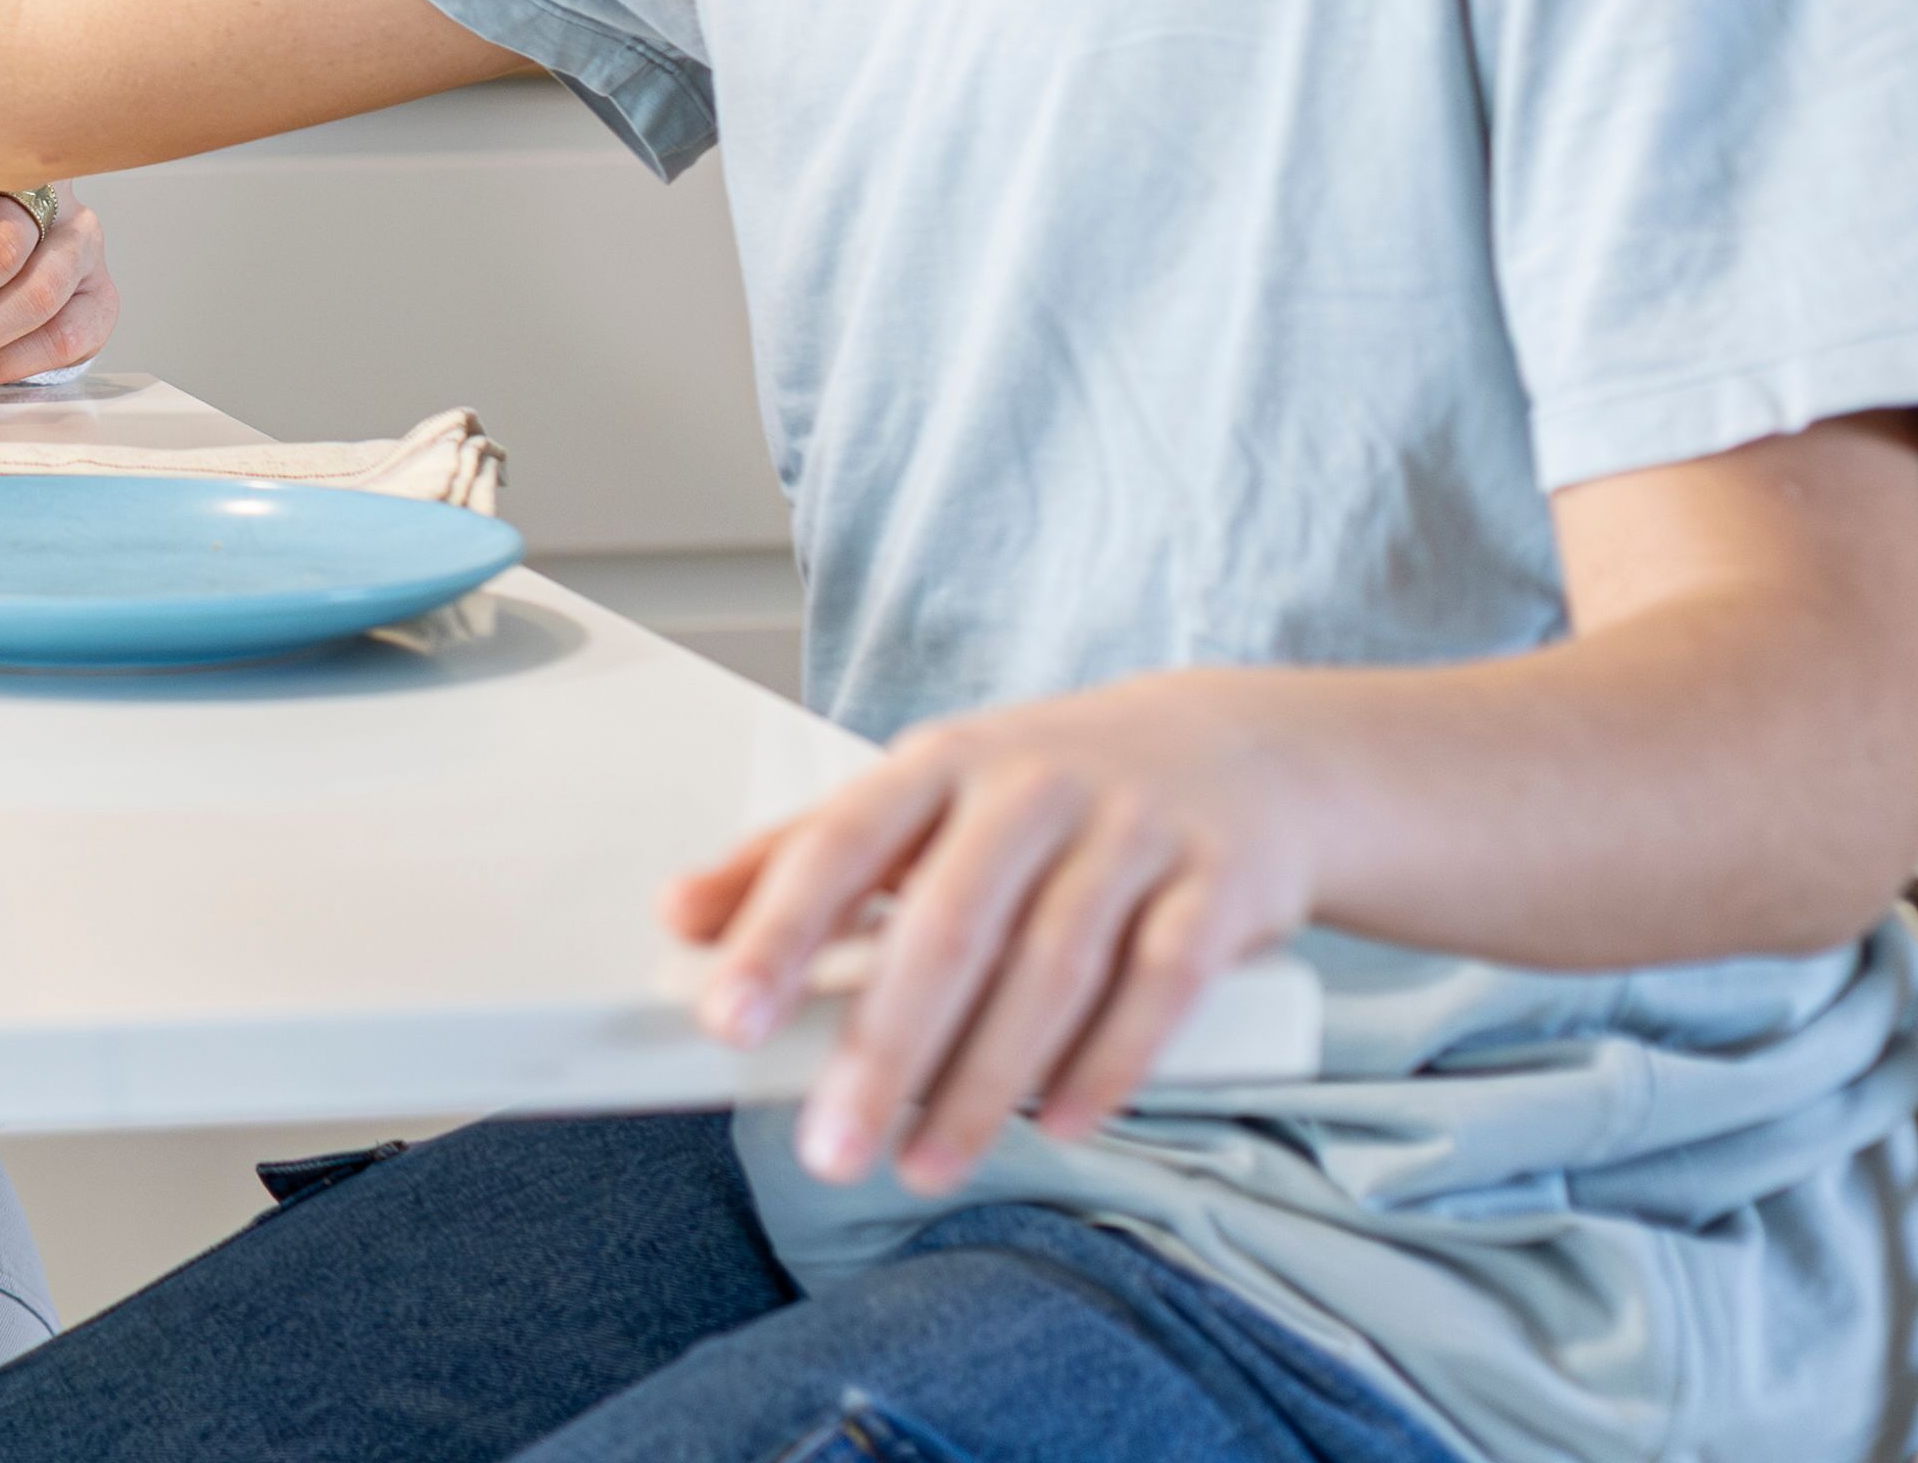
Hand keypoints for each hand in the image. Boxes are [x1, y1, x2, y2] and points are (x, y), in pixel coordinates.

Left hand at [672, 669, 1325, 1191]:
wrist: (1240, 752)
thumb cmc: (1046, 792)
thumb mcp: (920, 799)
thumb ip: (799, 855)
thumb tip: (677, 914)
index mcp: (940, 763)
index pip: (841, 844)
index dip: (779, 931)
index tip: (726, 1019)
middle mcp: (1032, 789)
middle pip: (947, 930)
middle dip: (884, 1051)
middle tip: (830, 1148)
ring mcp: (1131, 833)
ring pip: (1050, 970)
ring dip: (985, 1085)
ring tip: (925, 1165)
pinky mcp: (1218, 887)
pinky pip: (1158, 985)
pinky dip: (1108, 1064)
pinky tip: (1058, 1124)